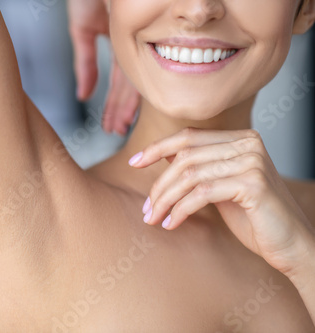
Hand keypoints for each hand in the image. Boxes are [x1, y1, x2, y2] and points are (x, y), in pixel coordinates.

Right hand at [67, 0, 139, 135]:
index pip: (121, 82)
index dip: (116, 105)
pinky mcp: (140, 35)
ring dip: (124, 107)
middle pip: (129, 86)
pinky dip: (130, 89)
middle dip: (121, 111)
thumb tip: (83, 96)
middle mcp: (134, 48)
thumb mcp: (82, 29)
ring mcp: (139, 43)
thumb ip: (85, 63)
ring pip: (135, 80)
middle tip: (118, 133)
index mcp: (122, 46)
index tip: (113, 127)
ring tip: (119, 128)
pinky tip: (126, 107)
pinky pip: (138, 64)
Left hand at [128, 127, 314, 276]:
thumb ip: (199, 167)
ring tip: (153, 218)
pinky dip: (180, 210)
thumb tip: (163, 153)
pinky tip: (171, 224)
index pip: (188, 137)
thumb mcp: (220, 186)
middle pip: (185, 156)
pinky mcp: (252, 184)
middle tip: (146, 209)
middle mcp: (248, 143)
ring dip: (165, 199)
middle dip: (159, 184)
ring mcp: (251, 161)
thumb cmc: (254, 218)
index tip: (134, 162)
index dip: (157, 148)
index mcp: (240, 139)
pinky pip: (201, 194)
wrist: (291, 245)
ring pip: (190, 175)